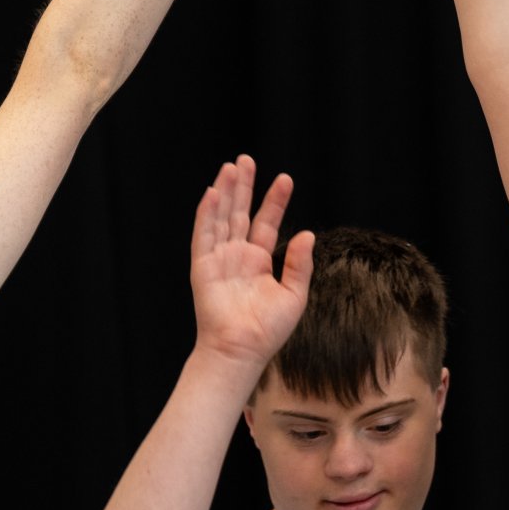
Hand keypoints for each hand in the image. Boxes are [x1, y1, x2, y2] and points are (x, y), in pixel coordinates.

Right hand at [190, 154, 312, 369]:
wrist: (243, 349)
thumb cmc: (268, 329)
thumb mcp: (294, 294)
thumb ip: (299, 264)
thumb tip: (306, 233)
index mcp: (258, 261)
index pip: (266, 222)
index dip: (274, 201)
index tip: (285, 179)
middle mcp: (237, 256)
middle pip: (240, 213)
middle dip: (243, 186)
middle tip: (247, 160)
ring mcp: (218, 259)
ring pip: (221, 218)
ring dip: (225, 192)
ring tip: (232, 167)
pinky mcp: (203, 266)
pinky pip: (204, 235)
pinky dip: (207, 214)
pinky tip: (212, 193)